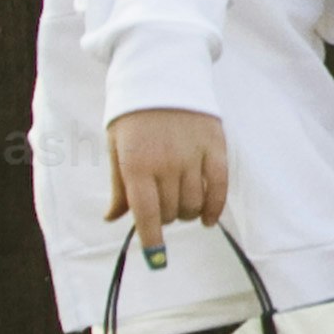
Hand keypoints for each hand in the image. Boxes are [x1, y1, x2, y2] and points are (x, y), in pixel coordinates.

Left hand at [105, 107, 229, 250]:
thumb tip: (113, 219)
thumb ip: (119, 187)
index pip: (146, 212)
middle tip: (163, 212)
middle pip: (171, 210)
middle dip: (166, 219)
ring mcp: (193, 155)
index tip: (156, 259)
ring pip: (194, 202)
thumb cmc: (132, 115)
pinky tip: (209, 218)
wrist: (162, 74)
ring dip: (188, 213)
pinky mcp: (216, 147)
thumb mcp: (116, 148)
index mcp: (136, 164)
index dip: (152, 238)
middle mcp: (166, 163)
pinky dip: (215, 206)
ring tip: (182, 208)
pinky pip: (220, 186)